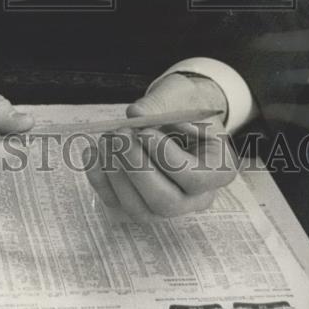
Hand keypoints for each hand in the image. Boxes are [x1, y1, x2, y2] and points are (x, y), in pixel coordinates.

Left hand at [85, 72, 236, 221]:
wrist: (174, 115)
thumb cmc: (182, 106)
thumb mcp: (180, 99)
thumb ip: (160, 107)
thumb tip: (135, 116)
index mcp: (217, 171)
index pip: (195, 179)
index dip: (167, 158)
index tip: (144, 131)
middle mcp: (194, 198)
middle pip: (165, 203)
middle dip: (137, 169)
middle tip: (121, 135)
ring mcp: (164, 206)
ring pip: (138, 210)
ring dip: (116, 174)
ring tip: (106, 138)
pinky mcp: (136, 205)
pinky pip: (115, 204)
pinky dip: (99, 179)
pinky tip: (92, 151)